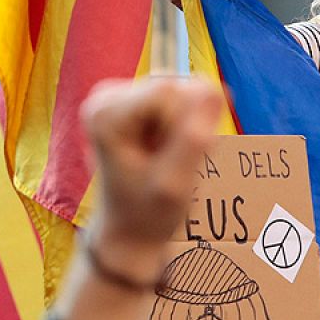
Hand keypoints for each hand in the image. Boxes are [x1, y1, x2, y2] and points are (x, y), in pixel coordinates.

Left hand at [82, 76, 218, 268]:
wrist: (129, 231)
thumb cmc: (148, 214)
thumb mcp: (174, 185)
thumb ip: (192, 140)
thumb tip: (213, 91)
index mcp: (106, 114)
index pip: (171, 93)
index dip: (187, 124)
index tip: (173, 159)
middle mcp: (106, 97)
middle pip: (177, 88)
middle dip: (187, 126)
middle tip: (170, 161)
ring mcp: (118, 96)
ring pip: (183, 92)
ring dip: (187, 127)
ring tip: (167, 158)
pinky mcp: (134, 100)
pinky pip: (180, 99)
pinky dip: (183, 126)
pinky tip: (167, 150)